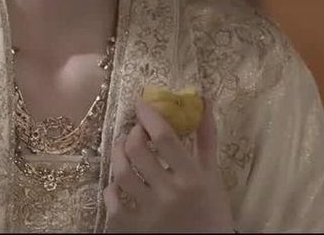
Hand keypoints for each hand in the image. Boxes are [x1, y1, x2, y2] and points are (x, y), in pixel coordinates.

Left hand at [103, 96, 233, 232]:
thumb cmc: (211, 212)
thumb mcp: (212, 176)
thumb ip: (206, 139)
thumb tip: (203, 101)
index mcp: (192, 178)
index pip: (165, 137)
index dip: (148, 115)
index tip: (140, 104)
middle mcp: (169, 193)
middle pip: (137, 150)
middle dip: (131, 134)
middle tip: (134, 131)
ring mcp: (148, 212)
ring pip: (121, 172)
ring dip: (118, 154)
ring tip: (122, 149)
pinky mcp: (131, 228)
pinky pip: (111, 199)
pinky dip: (112, 187)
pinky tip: (119, 183)